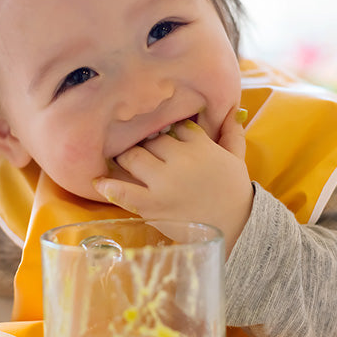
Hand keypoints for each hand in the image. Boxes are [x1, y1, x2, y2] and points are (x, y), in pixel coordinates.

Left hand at [93, 107, 252, 254]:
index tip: (163, 136)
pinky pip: (123, 192)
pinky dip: (108, 186)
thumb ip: (232, 132)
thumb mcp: (237, 158)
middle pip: (151, 140)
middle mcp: (180, 160)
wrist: (237, 228)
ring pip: (132, 157)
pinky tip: (98, 182)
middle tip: (142, 150)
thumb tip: (234, 109)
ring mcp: (164, 182)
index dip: (168, 131)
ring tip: (124, 162)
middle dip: (146, 144)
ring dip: (127, 159)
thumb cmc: (234, 192)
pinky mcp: (152, 205)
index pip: (175, 127)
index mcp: (200, 146)